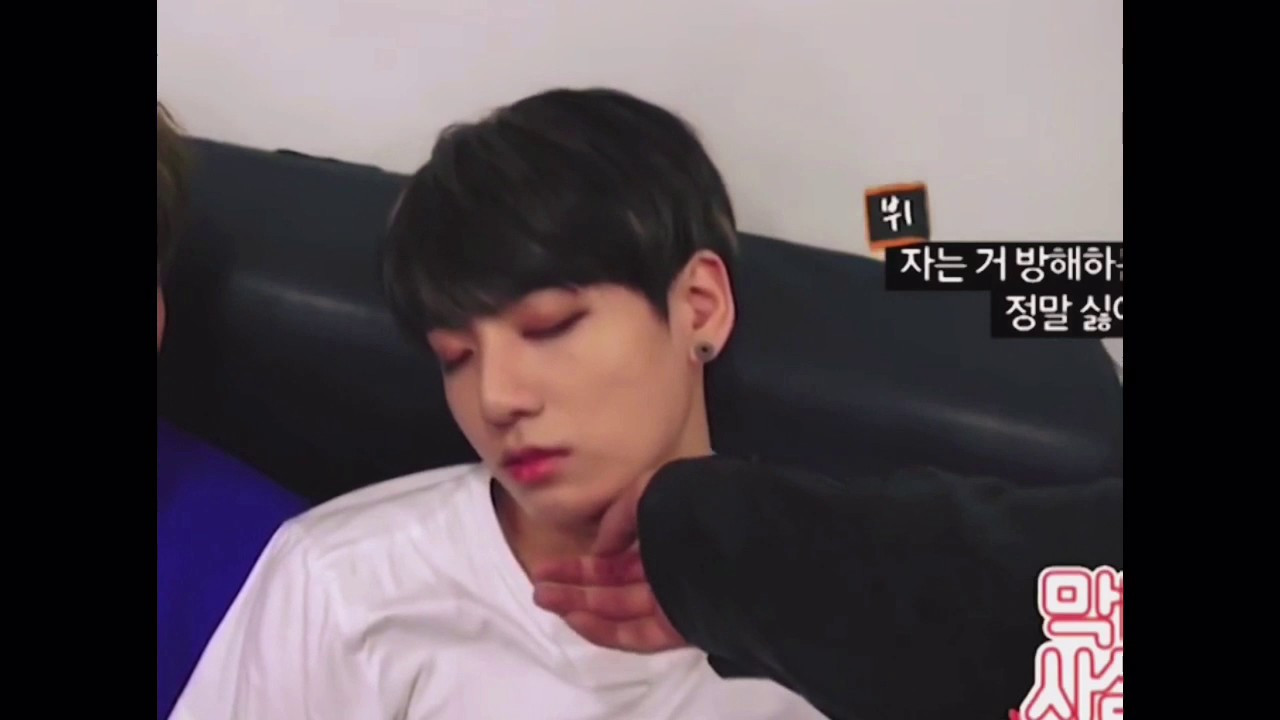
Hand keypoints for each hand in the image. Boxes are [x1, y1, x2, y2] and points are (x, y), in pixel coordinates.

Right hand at [530, 472, 686, 652]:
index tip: (551, 564)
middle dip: (574, 585)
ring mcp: (674, 599)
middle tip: (539, 585)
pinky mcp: (678, 627)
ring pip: (619, 609)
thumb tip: (600, 547)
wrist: (735, 538)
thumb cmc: (695, 506)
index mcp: (669, 533)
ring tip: (543, 598)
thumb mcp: (651, 491)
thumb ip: (620, 517)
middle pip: (614, 583)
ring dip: (580, 605)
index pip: (622, 552)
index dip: (585, 560)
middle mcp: (671, 566)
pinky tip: (574, 618)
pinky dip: (603, 629)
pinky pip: (636, 634)